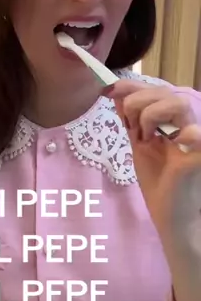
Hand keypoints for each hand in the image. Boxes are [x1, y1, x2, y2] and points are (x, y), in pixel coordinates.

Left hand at [111, 80, 200, 239]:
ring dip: (152, 114)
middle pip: (166, 91)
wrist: (173, 215)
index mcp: (176, 119)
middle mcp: (190, 122)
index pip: (157, 89)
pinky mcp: (199, 155)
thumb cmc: (160, 181)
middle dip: (138, 102)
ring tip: (147, 137)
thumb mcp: (140, 144)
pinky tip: (172, 143)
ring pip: (178, 103)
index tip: (107, 90)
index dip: (132, 85)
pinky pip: (195, 133)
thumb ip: (131, 119)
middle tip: (132, 127)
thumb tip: (114, 93)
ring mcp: (197, 137)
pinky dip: (182, 133)